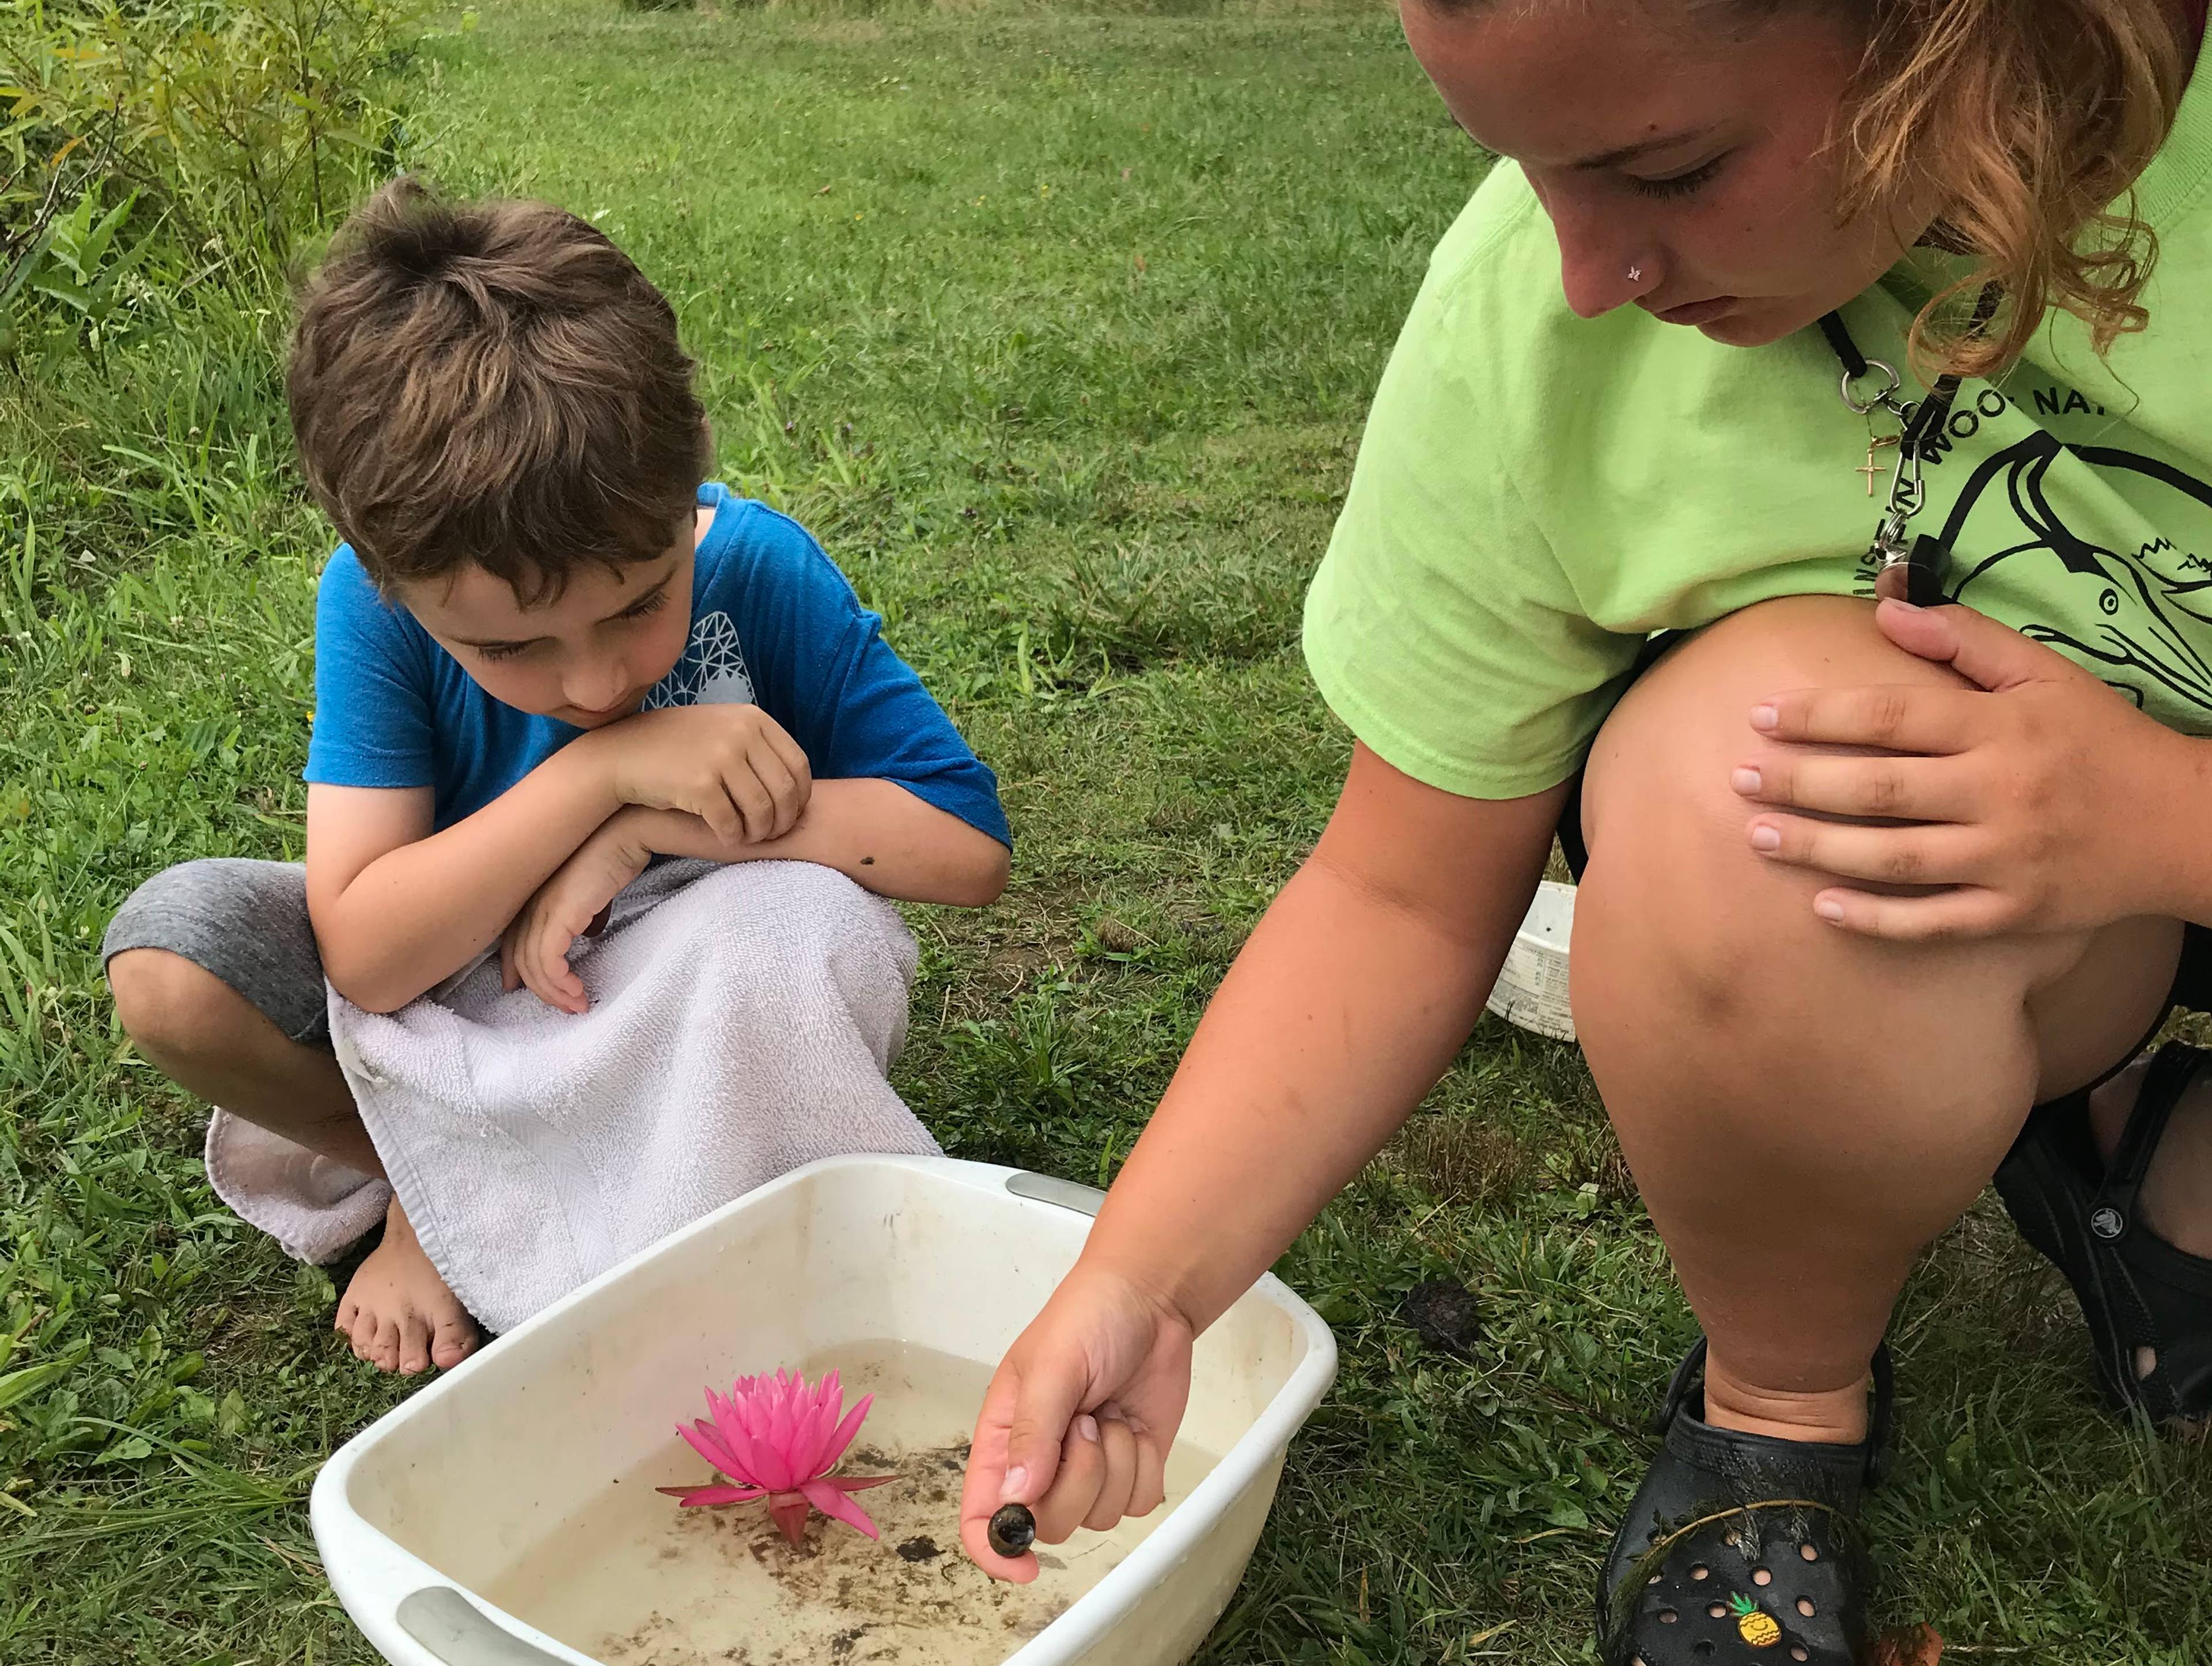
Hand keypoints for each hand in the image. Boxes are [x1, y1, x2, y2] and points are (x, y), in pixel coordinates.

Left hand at [500, 818, 651, 1012]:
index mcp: (535, 893)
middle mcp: (531, 901)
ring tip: (577, 1005)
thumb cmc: (615, 853)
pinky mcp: (559, 916)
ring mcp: (542, 908)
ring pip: (533, 965)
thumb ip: (586, 911)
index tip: (521, 988)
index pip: (513, 937)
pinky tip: (579, 992)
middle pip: (520, 956)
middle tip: (561, 1006)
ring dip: (555, 992)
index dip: (515, 966)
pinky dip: (561, 983)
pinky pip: (549, 961)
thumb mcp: (595, 887)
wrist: (625, 832)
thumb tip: (590, 932)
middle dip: (538, 988)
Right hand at [594, 705, 810, 844]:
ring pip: (761, 810)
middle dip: (783, 821)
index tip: (790, 814)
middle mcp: (741, 733)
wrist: (624, 753)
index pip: (798, 764)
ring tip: (748, 837)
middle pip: (785, 791)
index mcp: (753, 719)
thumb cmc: (677, 748)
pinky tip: (725, 838)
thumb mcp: (723, 730)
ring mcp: (720, 757)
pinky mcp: (699, 784)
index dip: (800, 797)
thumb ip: (758, 747)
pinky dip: (732, 837)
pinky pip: (730, 823)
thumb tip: (798, 785)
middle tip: (771, 834)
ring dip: (758, 832)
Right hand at [959, 1262, 1193, 1581]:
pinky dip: (1143, 1468)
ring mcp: (1089, 1469)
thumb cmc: (1087, 1319)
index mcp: (1004, 1440)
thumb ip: (1034, 1431)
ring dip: (1114, 1466)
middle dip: (1077, 1481)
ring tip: (1109, 1415)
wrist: (1150, 1301)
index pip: (981, 1516)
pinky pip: (1138, 1503)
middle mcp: (1041, 1464)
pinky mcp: (1130, 1467)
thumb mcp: (1052, 1364)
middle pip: (1049, 1523)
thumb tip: (1017, 1499)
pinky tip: (1135, 1426)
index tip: (1024, 1564)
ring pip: (1099, 1517)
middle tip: (1087, 1425)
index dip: (995, 1550)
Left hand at [1731, 598, 2190, 939]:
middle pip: (1880, 789)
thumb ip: (1966, 641)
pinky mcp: (2015, 912)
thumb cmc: (2102, 741)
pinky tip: (1822, 907)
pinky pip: (1933, 922)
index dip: (1820, 715)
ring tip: (1758, 834)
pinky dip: (1876, 919)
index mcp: (2000, 728)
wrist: (2184, 824)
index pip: (1892, 716)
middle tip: (1738, 777)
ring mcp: (2005, 858)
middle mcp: (1998, 793)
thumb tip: (1887, 612)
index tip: (1762, 716)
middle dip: (1800, 782)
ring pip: (1894, 858)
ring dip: (1818, 848)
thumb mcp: (2046, 674)